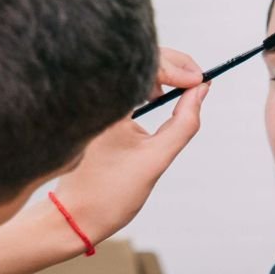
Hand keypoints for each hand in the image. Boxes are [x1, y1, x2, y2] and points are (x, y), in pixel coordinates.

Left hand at [50, 47, 207, 242]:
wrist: (72, 216)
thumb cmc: (109, 194)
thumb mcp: (156, 158)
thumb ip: (184, 122)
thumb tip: (201, 90)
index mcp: (103, 104)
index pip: (145, 63)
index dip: (177, 66)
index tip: (200, 82)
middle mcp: (90, 95)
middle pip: (139, 57)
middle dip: (174, 65)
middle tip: (199, 82)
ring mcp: (88, 99)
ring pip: (132, 67)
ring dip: (161, 73)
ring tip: (181, 91)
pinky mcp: (90, 106)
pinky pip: (122, 81)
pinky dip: (145, 83)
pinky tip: (157, 98)